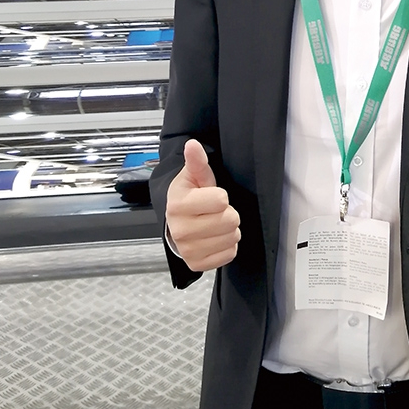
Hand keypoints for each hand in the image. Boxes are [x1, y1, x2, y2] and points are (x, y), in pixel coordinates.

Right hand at [166, 140, 240, 271]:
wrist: (176, 224)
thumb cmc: (189, 197)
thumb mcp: (193, 176)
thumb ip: (197, 162)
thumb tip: (192, 144)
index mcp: (178, 205)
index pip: (221, 200)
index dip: (221, 196)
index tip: (212, 196)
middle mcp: (180, 230)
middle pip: (230, 220)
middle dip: (228, 213)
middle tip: (216, 212)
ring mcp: (188, 250)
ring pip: (232, 238)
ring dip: (229, 230)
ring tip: (216, 224)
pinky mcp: (197, 264)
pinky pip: (229, 254)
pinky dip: (227, 246)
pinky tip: (215, 238)